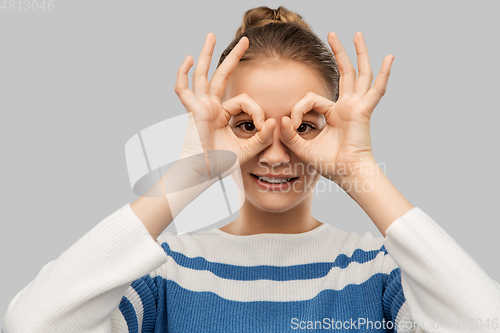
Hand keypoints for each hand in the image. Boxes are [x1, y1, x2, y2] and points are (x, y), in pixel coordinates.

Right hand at [175, 33, 275, 177]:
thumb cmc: (221, 164)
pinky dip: (183, 74)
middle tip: (246, 40)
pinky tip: (189, 59)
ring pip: (203, 75)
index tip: (263, 126)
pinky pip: (183, 90)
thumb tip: (275, 121)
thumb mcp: (248, 149)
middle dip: (234, 56)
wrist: (204, 175)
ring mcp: (200, 107)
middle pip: (222, 75)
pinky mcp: (193, 111)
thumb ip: (262, 137)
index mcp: (223, 115)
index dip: (257, 111)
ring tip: (213, 35)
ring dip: (208, 54)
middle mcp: (211, 107)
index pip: (245, 101)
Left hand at [279, 32, 393, 184]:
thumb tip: (282, 119)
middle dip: (338, 53)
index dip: (298, 108)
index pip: (311, 98)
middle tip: (332, 34)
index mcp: (332, 114)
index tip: (292, 123)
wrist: (346, 173)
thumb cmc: (328, 163)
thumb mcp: (302, 148)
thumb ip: (290, 135)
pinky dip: (384, 74)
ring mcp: (357, 106)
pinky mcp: (364, 110)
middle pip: (344, 73)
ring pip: (359, 74)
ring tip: (355, 34)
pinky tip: (390, 56)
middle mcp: (346, 106)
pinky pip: (376, 89)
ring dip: (358, 53)